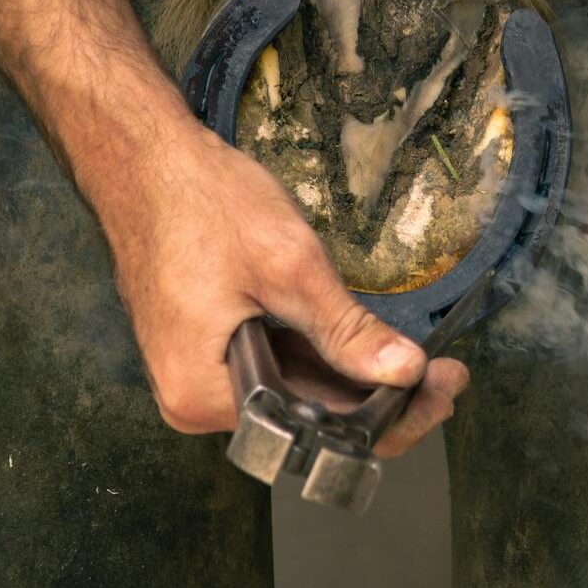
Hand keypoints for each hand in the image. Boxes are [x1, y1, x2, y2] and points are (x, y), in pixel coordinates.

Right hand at [82, 111, 468, 458]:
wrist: (142, 156)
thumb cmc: (201, 202)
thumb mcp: (288, 265)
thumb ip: (346, 329)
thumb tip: (405, 372)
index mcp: (204, 395)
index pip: (316, 431)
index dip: (391, 416)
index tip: (443, 387)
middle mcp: (194, 400)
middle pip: (306, 415)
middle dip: (378, 395)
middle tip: (446, 370)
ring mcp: (196, 373)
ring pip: (294, 389)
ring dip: (352, 373)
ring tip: (418, 356)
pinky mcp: (204, 346)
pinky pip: (272, 364)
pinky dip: (318, 353)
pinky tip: (361, 336)